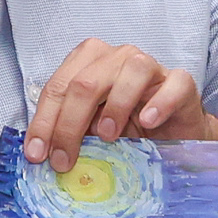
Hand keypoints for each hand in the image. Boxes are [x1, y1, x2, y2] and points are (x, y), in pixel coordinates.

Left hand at [23, 39, 217, 167]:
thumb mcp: (92, 131)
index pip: (58, 87)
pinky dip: (159, 103)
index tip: (37, 155)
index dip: (44, 122)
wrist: (174, 135)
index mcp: (89, 62)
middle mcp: (117, 57)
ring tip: (107, 136)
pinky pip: (173, 84)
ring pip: (129, 71)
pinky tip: (148, 122)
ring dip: (114, 106)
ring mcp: (151, 66)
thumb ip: (71, 132)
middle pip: (86, 83)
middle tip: (64, 160)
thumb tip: (44, 153)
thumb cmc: (129, 130)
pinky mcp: (181, 82)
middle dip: (69, 125)